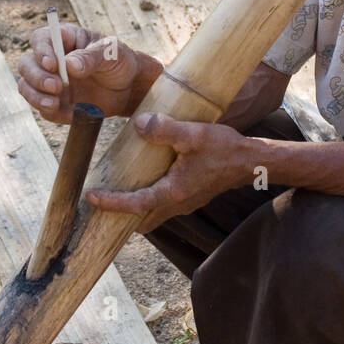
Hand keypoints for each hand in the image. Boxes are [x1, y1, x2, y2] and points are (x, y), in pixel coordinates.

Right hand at [16, 23, 150, 122]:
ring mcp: (50, 82)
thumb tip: (69, 65)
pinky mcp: (55, 103)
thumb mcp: (111, 53)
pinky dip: (53, 113)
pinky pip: (44, 109)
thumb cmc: (119, 61)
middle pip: (27, 65)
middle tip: (56, 87)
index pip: (40, 39)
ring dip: (35, 96)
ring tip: (54, 103)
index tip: (53, 65)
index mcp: (63, 39)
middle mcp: (51, 60)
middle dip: (36, 77)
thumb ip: (91, 57)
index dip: (41, 51)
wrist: (128, 87)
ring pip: (27, 87)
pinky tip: (72, 114)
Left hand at [85, 112, 252, 232]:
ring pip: (151, 214)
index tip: (91, 196)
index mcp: (174, 192)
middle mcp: (177, 203)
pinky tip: (142, 180)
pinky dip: (146, 200)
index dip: (111, 202)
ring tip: (115, 191)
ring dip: (132, 207)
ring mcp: (184, 203)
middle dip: (118, 214)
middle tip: (98, 201)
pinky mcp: (190, 196)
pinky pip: (161, 205)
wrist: (252, 161)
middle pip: (140, 219)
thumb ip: (166, 129)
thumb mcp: (194, 134)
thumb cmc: (225, 149)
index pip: (135, 204)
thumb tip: (139, 124)